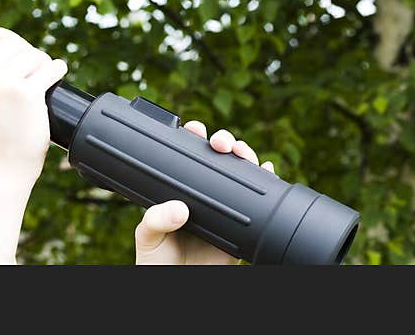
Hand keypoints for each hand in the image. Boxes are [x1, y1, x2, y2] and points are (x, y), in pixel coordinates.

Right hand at [0, 25, 67, 186]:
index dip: (3, 39)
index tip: (13, 51)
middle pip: (9, 41)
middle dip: (24, 51)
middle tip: (31, 68)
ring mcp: (0, 83)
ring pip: (31, 53)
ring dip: (41, 62)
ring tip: (41, 75)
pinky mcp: (26, 93)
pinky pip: (50, 67)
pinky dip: (57, 69)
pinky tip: (56, 72)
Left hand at [134, 121, 274, 264]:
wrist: (175, 287)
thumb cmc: (156, 261)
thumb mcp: (146, 237)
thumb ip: (155, 221)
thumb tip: (179, 209)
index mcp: (178, 191)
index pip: (187, 157)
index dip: (193, 137)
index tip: (194, 128)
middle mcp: (202, 196)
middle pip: (218, 158)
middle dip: (223, 140)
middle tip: (219, 142)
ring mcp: (224, 209)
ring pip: (240, 174)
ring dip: (245, 154)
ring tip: (241, 151)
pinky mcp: (241, 228)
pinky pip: (260, 203)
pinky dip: (267, 182)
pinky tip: (267, 170)